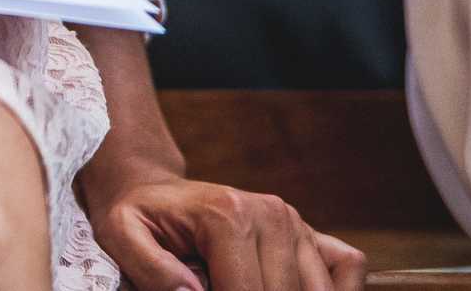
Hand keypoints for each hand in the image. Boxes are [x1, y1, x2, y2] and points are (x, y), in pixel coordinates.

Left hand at [87, 170, 365, 290]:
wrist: (151, 190)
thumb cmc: (137, 217)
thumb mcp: (123, 237)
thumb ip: (151, 269)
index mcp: (228, 216)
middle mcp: (272, 215)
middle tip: (218, 287)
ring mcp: (295, 222)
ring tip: (240, 285)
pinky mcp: (310, 232)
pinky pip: (348, 268)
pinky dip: (334, 290)